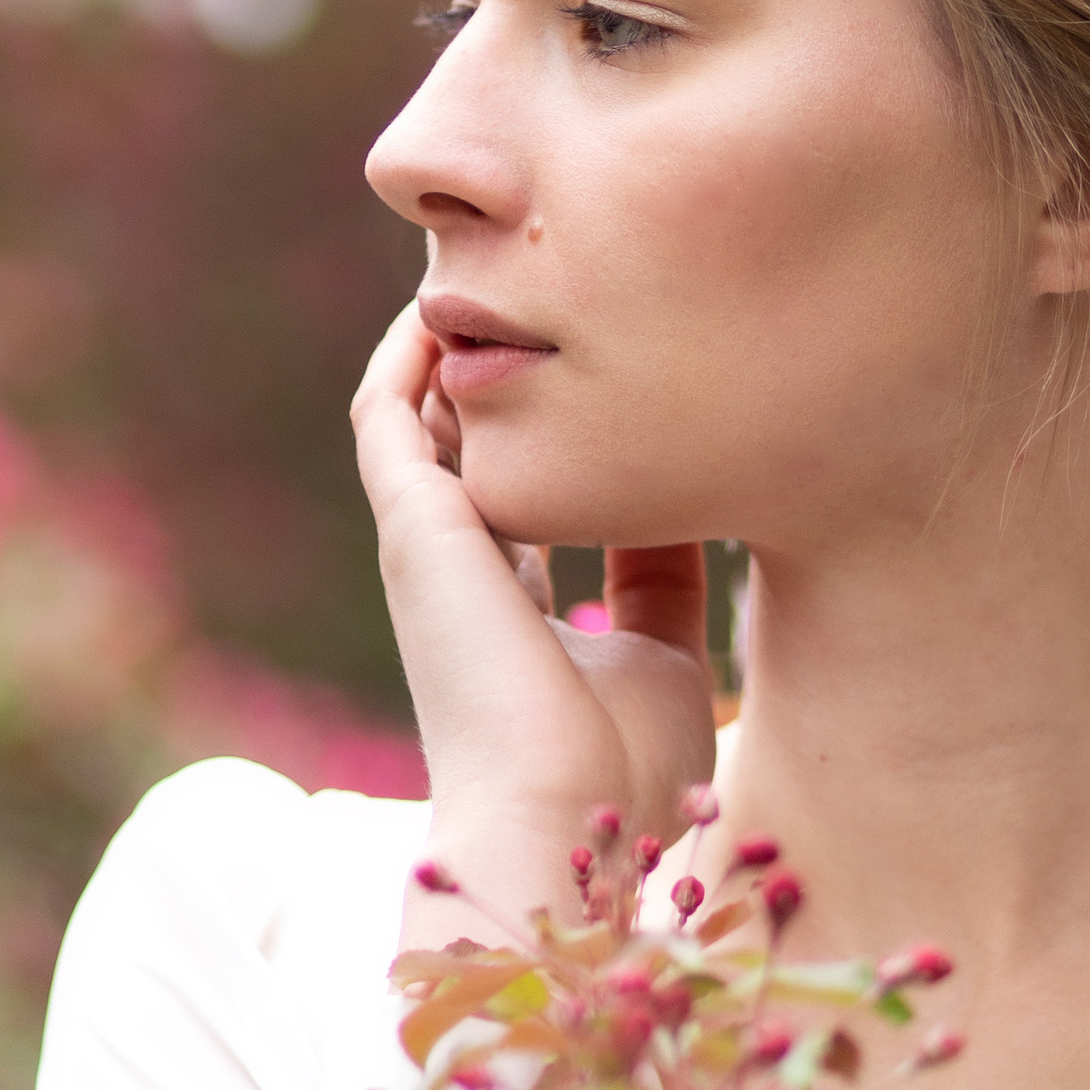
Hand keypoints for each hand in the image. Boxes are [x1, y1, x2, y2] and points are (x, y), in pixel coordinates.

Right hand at [351, 300, 715, 924]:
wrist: (563, 824)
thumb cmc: (623, 774)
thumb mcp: (663, 652)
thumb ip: (667, 579)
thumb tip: (703, 496)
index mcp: (515, 607)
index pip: (527, 491)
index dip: (560, 424)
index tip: (613, 359)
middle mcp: (461, 570)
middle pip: (467, 440)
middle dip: (501, 366)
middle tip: (554, 285)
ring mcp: (426, 548)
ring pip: (417, 414)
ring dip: (448, 341)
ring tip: (492, 265)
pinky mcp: (410, 527)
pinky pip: (386, 412)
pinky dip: (406, 353)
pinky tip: (443, 299)